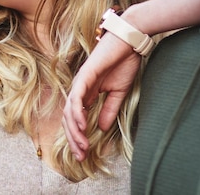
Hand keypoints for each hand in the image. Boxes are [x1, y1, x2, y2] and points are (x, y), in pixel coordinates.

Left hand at [62, 32, 140, 160]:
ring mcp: (80, 81)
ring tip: (82, 146)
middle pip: (69, 118)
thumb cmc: (124, 63)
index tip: (84, 155)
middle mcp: (79, 88)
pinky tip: (82, 125)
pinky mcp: (85, 74)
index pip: (75, 119)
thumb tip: (102, 129)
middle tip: (81, 156)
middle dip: (74, 139)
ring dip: (75, 130)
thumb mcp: (118, 93)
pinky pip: (77, 96)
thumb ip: (109, 110)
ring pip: (70, 110)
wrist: (130, 42)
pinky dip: (78, 112)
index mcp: (86, 93)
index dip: (77, 137)